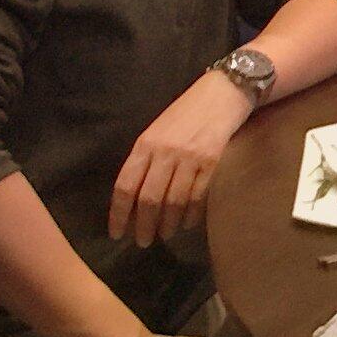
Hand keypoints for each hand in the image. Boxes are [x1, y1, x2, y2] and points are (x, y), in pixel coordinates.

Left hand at [110, 72, 255, 248]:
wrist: (221, 95)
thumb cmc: (184, 114)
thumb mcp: (156, 132)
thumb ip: (146, 160)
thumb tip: (135, 196)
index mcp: (144, 145)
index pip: (125, 186)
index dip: (118, 213)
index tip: (116, 233)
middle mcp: (164, 153)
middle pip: (149, 198)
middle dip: (143, 225)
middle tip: (142, 242)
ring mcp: (189, 158)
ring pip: (174, 201)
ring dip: (168, 223)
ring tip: (165, 235)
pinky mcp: (211, 163)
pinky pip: (198, 196)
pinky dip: (191, 215)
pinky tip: (187, 224)